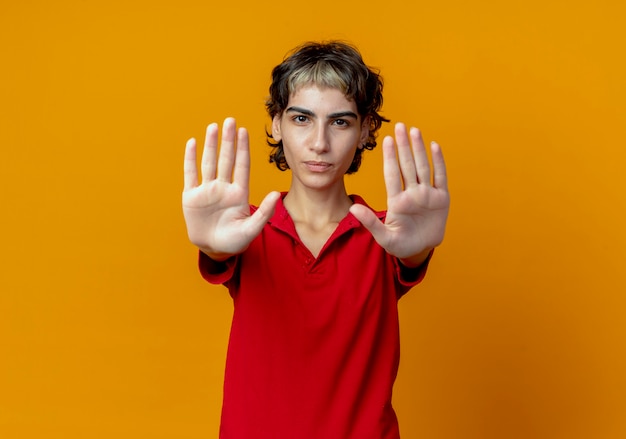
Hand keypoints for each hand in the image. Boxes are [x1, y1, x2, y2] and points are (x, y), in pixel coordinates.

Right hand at [183, 118, 279, 259]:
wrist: (213, 249)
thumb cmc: (235, 241)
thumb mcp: (252, 229)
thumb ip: (264, 212)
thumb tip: (276, 194)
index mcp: (239, 193)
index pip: (242, 166)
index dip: (243, 149)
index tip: (245, 131)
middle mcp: (223, 187)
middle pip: (226, 159)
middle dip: (228, 140)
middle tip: (230, 120)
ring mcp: (207, 190)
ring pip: (209, 162)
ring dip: (211, 145)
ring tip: (213, 127)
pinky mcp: (191, 196)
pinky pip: (191, 174)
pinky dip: (190, 159)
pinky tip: (192, 143)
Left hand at [349, 123, 449, 265]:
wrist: (420, 251)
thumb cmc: (400, 245)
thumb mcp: (384, 237)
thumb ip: (370, 222)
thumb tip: (352, 208)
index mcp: (397, 202)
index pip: (392, 175)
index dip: (390, 158)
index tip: (386, 140)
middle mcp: (411, 194)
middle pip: (407, 165)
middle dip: (403, 146)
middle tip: (399, 126)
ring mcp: (427, 195)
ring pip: (423, 167)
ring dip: (419, 149)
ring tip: (414, 131)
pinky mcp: (441, 199)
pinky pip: (440, 177)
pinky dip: (438, 162)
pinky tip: (434, 146)